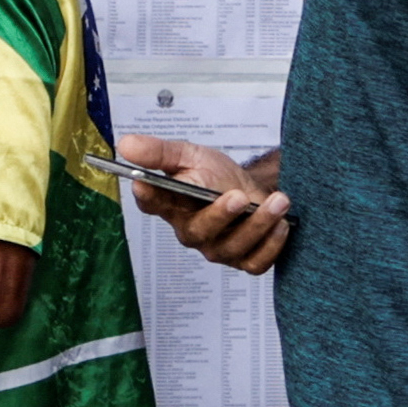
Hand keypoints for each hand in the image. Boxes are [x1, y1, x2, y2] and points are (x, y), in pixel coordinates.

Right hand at [123, 134, 291, 274]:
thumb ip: (160, 152)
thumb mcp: (189, 154)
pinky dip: (271, 246)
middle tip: (239, 196)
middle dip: (220, 215)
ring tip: (277, 202)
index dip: (149, 196)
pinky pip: (255, 262)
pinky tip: (281, 225)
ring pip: (232, 247)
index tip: (146, 184)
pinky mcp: (243, 260)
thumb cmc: (216, 175)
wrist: (250, 187)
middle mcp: (192, 231)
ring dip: (258, 224)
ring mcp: (218, 249)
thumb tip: (126, 144)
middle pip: (198, 232)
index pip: (153, 203)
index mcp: (172, 206)